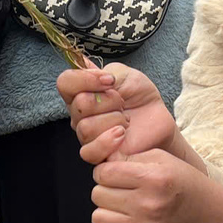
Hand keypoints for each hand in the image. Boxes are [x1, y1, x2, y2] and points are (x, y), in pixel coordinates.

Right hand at [57, 64, 179, 164]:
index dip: (85, 79)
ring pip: (86, 127)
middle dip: (109, 100)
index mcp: (80, 92)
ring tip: (126, 120)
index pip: (65, 82)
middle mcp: (78, 115)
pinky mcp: (98, 154)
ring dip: (114, 120)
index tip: (110, 81)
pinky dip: (107, 141)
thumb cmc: (138, 96)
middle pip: (79, 104)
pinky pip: (89, 152)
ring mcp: (86, 136)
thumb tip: (86, 69)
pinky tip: (122, 134)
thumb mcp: (124, 75)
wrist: (156, 119)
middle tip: (123, 103)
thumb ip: (104, 72)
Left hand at [92, 150, 211, 222]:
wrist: (206, 214)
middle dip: (107, 190)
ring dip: (107, 212)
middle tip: (124, 192)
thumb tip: (100, 162)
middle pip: (97, 195)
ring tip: (125, 208)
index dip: (105, 172)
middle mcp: (149, 205)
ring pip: (97, 218)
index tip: (115, 175)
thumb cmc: (181, 183)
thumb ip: (129, 156)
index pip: (103, 173)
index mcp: (154, 179)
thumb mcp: (161, 158)